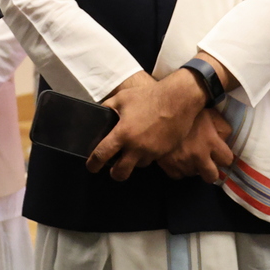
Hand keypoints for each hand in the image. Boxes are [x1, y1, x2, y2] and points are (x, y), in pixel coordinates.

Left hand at [87, 70, 205, 180]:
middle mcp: (136, 147)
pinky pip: (151, 159)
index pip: (102, 154)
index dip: (93, 163)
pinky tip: (146, 144)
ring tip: (132, 150)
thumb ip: (108, 107)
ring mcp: (151, 152)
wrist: (178, 99)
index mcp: (122, 134)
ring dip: (132, 161)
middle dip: (114, 173)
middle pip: (120, 172)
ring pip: (138, 166)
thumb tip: (99, 114)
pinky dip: (146, 155)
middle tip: (113, 168)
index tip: (91, 166)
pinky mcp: (164, 152)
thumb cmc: (148, 96)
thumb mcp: (123, 98)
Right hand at [157, 108, 233, 181]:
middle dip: (211, 171)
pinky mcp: (168, 166)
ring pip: (193, 174)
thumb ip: (222, 128)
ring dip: (193, 167)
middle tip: (206, 162)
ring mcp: (182, 162)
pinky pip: (178, 175)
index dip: (223, 156)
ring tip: (188, 153)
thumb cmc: (188, 111)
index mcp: (210, 141)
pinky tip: (178, 157)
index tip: (218, 153)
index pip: (227, 160)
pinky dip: (179, 168)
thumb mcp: (210, 114)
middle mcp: (198, 155)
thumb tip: (225, 141)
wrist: (160, 111)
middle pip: (212, 177)